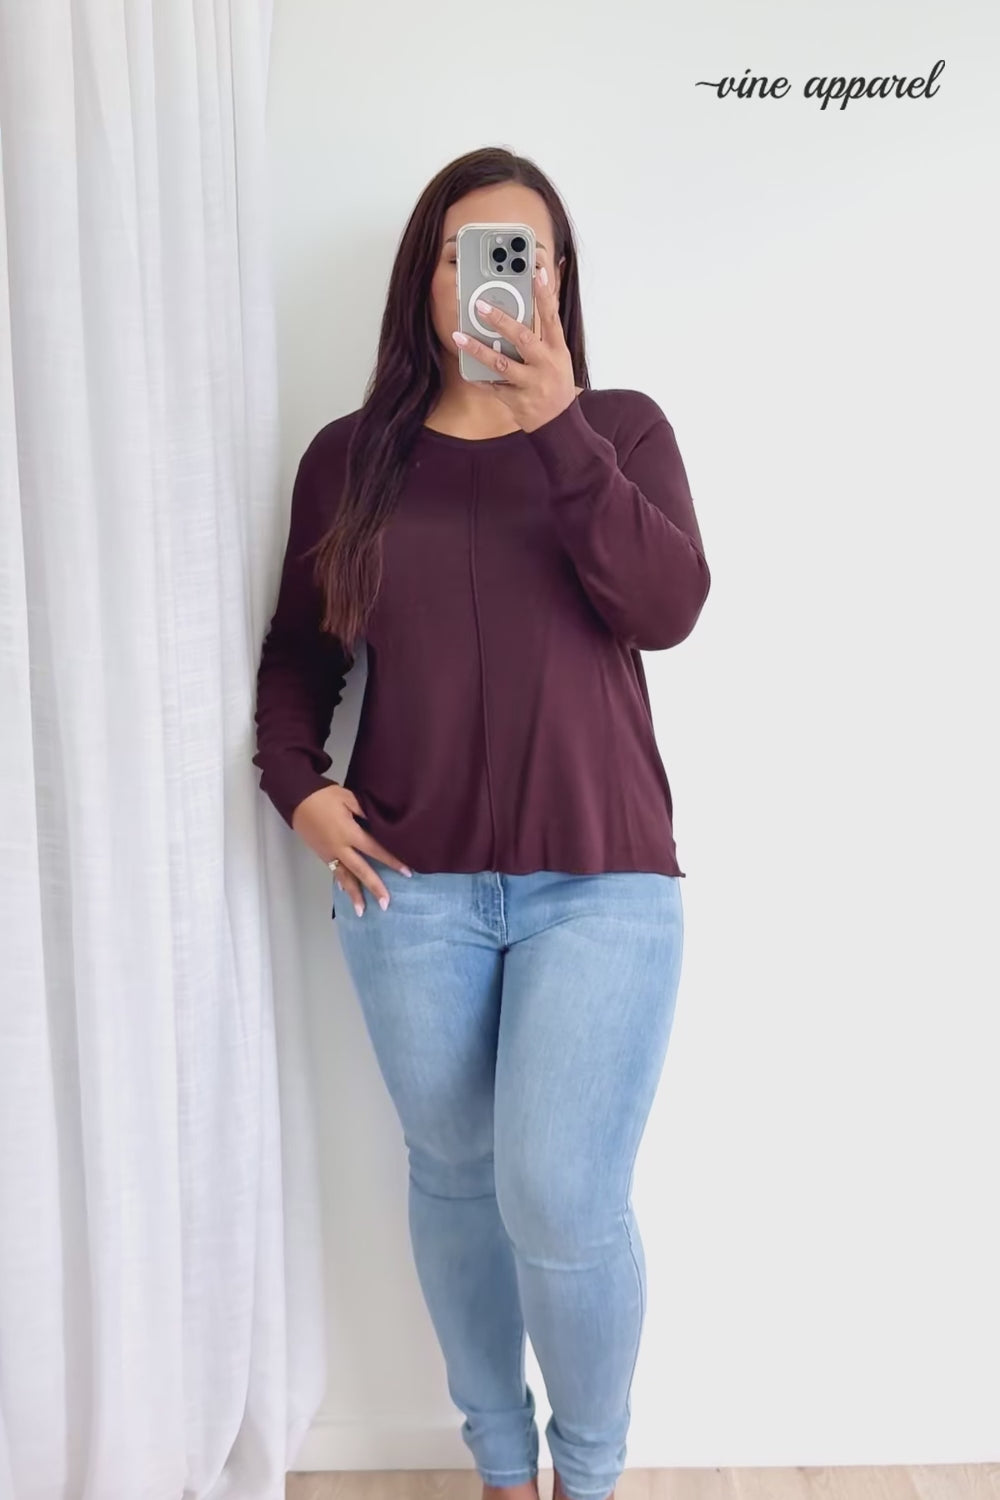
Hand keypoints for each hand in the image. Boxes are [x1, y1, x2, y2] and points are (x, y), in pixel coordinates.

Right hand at [291, 784, 411, 915]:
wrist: (297, 799)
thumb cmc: (324, 796)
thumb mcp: (349, 798)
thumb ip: (366, 812)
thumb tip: (382, 824)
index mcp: (349, 832)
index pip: (375, 850)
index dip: (392, 861)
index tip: (407, 873)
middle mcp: (340, 847)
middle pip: (360, 870)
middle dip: (374, 887)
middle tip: (386, 904)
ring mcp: (329, 853)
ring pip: (345, 877)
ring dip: (354, 894)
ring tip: (362, 911)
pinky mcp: (322, 854)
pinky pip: (335, 872)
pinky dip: (342, 884)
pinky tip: (347, 893)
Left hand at [451, 264, 577, 432]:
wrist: (559, 423)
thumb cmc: (556, 383)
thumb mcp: (558, 357)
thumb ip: (544, 333)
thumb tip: (533, 301)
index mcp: (558, 350)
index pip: (552, 317)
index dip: (545, 294)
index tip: (536, 273)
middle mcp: (546, 365)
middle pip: (523, 338)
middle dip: (501, 321)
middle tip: (480, 306)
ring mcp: (531, 384)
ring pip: (502, 363)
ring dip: (478, 349)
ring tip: (459, 336)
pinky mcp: (517, 400)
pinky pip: (493, 386)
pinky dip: (478, 378)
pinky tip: (466, 368)